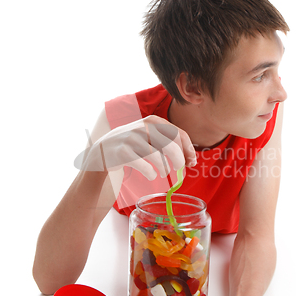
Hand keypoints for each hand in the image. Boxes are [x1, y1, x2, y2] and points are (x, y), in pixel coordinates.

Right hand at [74, 115, 195, 179]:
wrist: (103, 151)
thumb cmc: (133, 145)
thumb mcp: (150, 136)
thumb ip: (170, 142)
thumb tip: (192, 158)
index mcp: (153, 120)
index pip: (179, 134)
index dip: (188, 150)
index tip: (191, 161)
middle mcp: (143, 127)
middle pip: (171, 145)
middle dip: (179, 161)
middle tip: (178, 169)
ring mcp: (132, 139)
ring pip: (159, 157)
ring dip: (165, 169)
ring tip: (163, 172)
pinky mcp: (123, 153)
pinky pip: (146, 167)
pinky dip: (152, 174)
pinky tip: (151, 174)